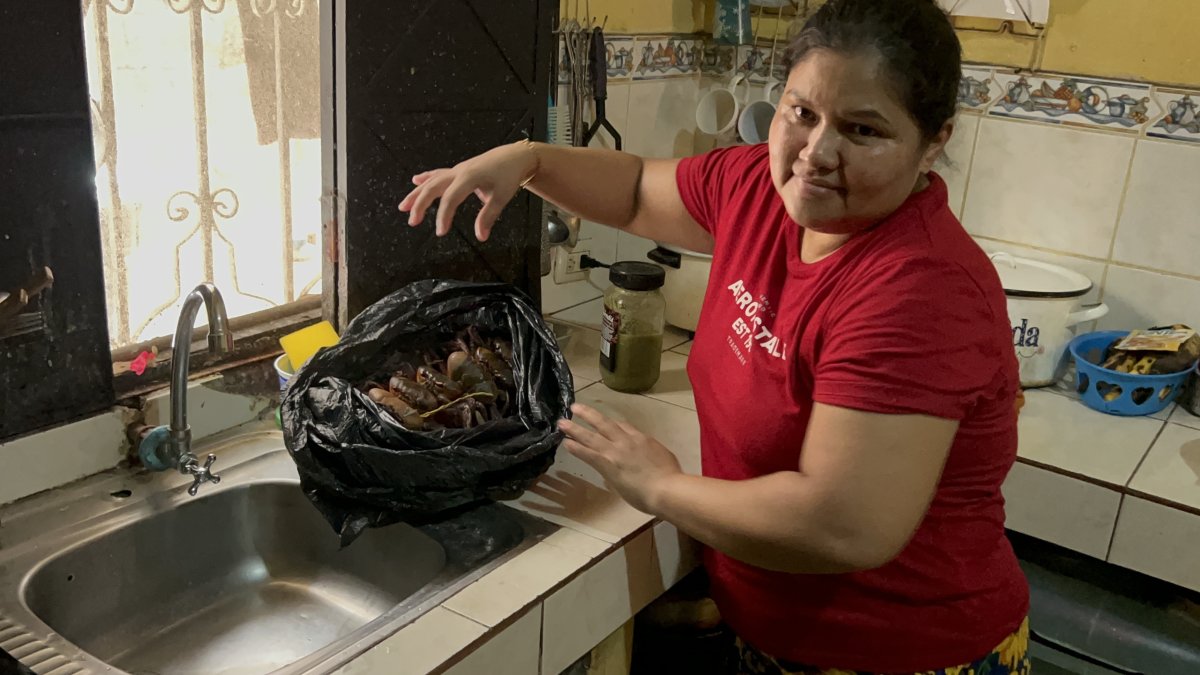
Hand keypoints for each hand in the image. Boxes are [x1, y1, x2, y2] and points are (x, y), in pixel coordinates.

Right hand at [397, 141, 537, 241]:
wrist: (514, 156)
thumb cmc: (509, 176)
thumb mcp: (502, 197)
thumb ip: (488, 217)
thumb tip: (480, 236)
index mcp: (469, 177)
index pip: (451, 198)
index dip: (444, 215)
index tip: (440, 232)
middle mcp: (459, 172)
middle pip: (434, 187)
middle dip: (421, 204)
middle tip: (412, 221)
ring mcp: (457, 170)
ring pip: (432, 180)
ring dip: (417, 193)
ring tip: (403, 206)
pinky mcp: (459, 170)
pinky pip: (438, 174)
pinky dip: (427, 178)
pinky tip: (416, 180)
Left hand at [557, 403, 683, 514]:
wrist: (666, 488)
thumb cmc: (671, 477)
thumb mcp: (663, 457)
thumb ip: (650, 454)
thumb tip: (644, 458)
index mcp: (642, 439)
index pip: (624, 426)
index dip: (612, 424)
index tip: (606, 423)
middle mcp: (627, 441)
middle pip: (604, 423)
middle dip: (589, 415)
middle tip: (575, 407)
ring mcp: (615, 451)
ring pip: (592, 436)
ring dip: (575, 428)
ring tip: (562, 423)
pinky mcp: (607, 464)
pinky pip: (588, 453)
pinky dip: (576, 447)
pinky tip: (566, 444)